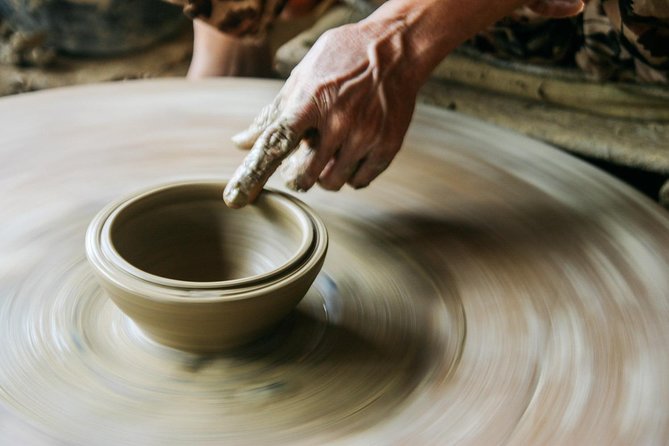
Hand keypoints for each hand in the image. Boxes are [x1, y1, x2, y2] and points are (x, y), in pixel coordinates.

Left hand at [223, 19, 420, 207]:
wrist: (396, 49)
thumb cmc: (342, 58)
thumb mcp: (303, 76)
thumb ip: (273, 113)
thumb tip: (241, 143)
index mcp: (311, 100)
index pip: (275, 144)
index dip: (253, 174)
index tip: (235, 199)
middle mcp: (339, 121)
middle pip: (305, 176)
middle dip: (298, 176)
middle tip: (305, 159)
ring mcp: (366, 135)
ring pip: (332, 183)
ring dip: (325, 175)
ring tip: (332, 150)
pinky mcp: (387, 146)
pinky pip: (360, 181)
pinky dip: (352, 173)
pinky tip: (352, 152)